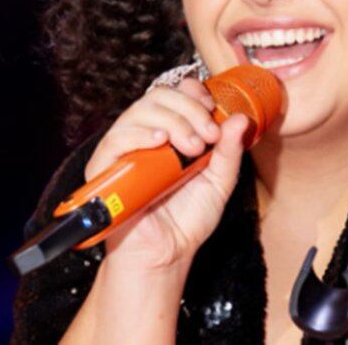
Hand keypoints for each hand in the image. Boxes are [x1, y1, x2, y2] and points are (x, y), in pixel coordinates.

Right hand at [84, 77, 249, 272]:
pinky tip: (159, 142)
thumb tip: (241, 118)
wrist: (166, 254)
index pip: (175, 93)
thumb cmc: (187, 219)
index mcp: (172, 133)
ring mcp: (125, 149)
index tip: (212, 109)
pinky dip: (138, 134)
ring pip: (139, 111)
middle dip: (189, 109)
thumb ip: (230, 151)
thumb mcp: (220, 182)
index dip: (193, 92)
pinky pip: (115, 138)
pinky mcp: (105, 168)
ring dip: (172, 121)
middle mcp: (147, 135)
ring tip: (191, 147)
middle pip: (159, 96)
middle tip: (207, 136)